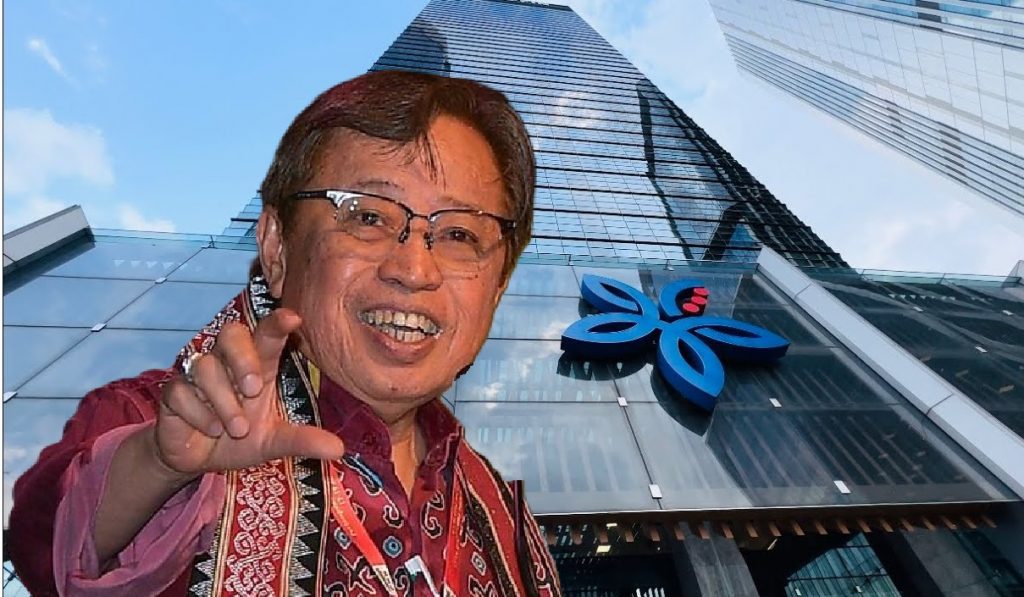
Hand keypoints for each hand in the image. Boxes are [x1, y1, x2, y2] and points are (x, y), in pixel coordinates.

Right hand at [153, 308, 344, 479]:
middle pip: (231, 333)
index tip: (292, 318)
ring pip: (205, 366)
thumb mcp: (274, 443)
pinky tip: (209, 430)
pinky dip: (198, 413)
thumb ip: (302, 441)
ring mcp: (198, 374)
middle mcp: (228, 363)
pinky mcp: (173, 392)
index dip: (277, 324)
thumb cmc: (240, 438)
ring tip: (235, 428)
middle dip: (242, 359)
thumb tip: (339, 450)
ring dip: (222, 400)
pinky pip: (181, 391)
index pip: (267, 335)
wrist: (197, 459)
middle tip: (253, 389)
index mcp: (258, 366)